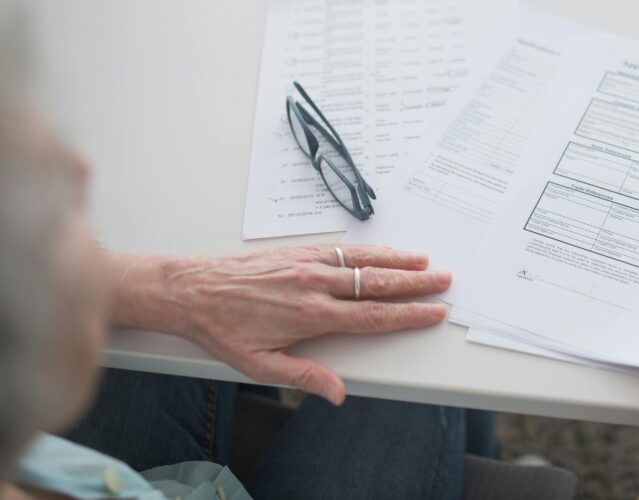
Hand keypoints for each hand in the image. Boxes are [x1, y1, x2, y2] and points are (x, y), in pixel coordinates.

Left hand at [107, 244, 451, 404]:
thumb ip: (303, 377)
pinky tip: (384, 251)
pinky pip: (343, 249)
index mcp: (310, 315)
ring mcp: (307, 263)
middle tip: (443, 280)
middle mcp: (314, 284)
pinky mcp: (298, 252)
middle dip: (414, 283)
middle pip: (376, 283)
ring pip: (363, 260)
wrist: (191, 289)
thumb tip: (337, 393)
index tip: (433, 312)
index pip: (372, 316)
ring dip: (397, 261)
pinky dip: (369, 249)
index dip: (408, 315)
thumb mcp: (258, 365)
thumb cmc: (223, 328)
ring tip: (424, 261)